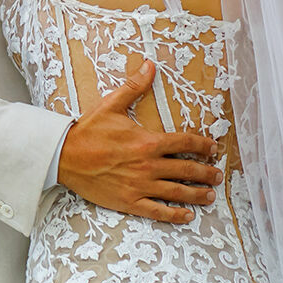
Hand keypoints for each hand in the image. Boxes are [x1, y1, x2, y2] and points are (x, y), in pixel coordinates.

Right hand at [57, 61, 222, 223]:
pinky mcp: (130, 201)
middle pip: (186, 169)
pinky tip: (187, 216)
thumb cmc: (88, 131)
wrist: (64, 156)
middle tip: (218, 175)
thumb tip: (150, 66)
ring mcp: (140, 185)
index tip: (213, 148)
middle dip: (206, 172)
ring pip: (177, 191)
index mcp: (147, 141)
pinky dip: (175, 215)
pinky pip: (158, 211)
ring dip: (197, 194)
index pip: (184, 142)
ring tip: (210, 196)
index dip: (202, 145)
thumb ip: (134, 87)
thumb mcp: (111, 105)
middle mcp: (148, 165)